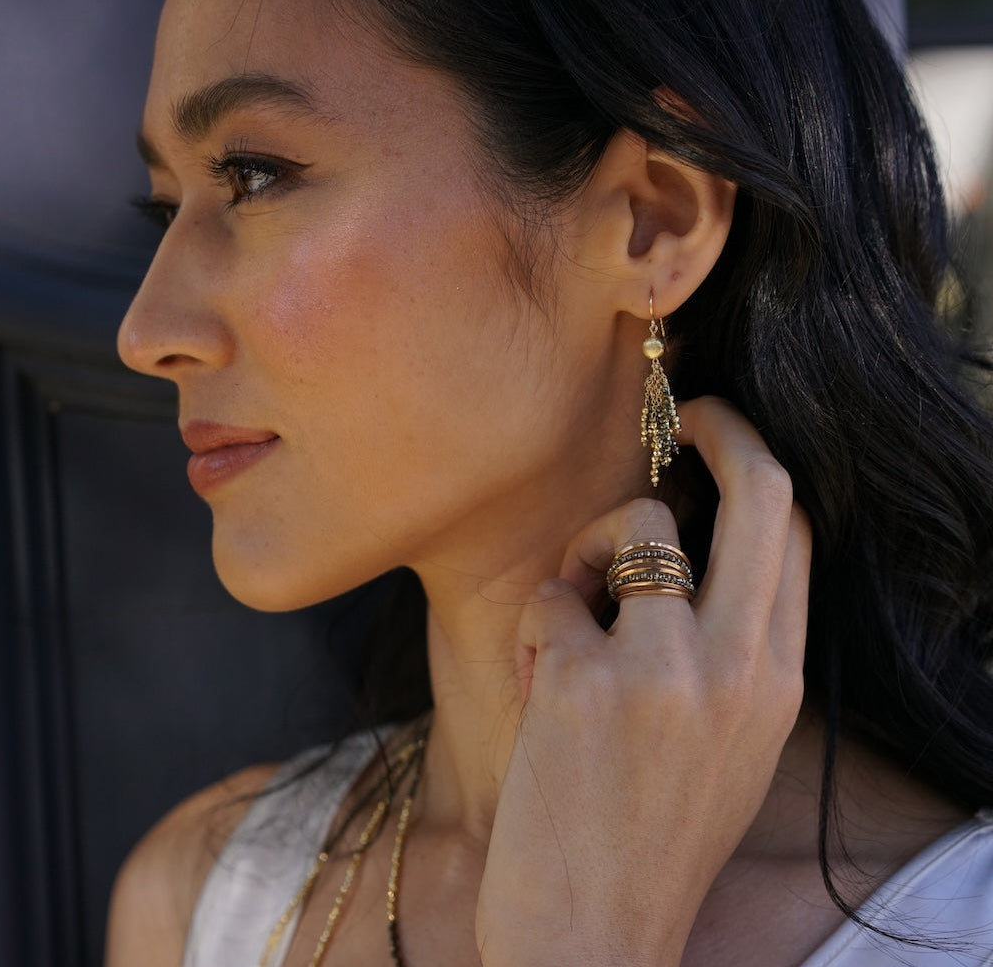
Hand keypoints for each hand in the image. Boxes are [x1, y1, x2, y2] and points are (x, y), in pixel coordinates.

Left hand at [476, 397, 810, 966]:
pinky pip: (553, 595)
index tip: (722, 436)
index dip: (760, 464)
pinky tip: (538, 683)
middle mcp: (739, 665)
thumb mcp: (724, 739)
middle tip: (688, 417)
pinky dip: (538, 624)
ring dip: (586, 556)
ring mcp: (666, 670)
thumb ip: (724, 648)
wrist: (596, 939)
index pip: (794, 532)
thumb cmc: (651, 830)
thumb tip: (682, 548)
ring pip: (633, 528)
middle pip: (761, 493)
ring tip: (568, 623)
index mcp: (778, 680)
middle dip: (724, 431)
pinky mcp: (588, 682)